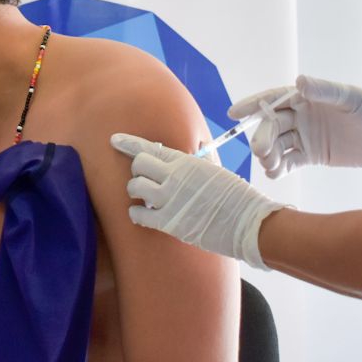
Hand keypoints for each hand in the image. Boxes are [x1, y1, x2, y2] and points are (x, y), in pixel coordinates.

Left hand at [111, 134, 284, 268]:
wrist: (247, 221)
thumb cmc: (234, 196)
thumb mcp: (213, 170)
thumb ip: (193, 164)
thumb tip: (180, 159)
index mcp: (186, 161)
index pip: (150, 147)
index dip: (128, 143)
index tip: (114, 140)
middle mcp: (174, 176)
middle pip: (138, 165)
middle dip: (139, 172)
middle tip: (146, 180)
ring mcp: (169, 199)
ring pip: (134, 187)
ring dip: (136, 191)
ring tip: (146, 197)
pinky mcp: (168, 221)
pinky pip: (138, 214)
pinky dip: (136, 214)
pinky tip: (141, 214)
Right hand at [228, 75, 361, 176]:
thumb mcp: (350, 98)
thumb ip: (324, 91)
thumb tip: (299, 82)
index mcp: (306, 98)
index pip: (273, 100)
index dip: (253, 105)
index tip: (234, 113)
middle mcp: (300, 116)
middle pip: (271, 125)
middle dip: (262, 136)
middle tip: (262, 150)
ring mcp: (305, 137)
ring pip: (276, 145)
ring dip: (268, 155)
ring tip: (271, 164)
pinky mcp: (312, 156)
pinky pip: (288, 162)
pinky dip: (278, 168)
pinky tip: (276, 172)